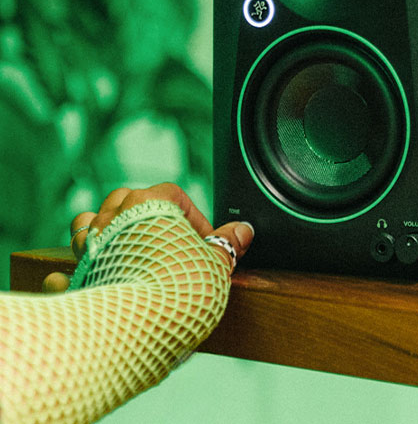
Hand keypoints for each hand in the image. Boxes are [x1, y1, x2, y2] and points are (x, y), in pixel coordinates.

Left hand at [42, 183, 252, 291]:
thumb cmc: (181, 288)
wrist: (141, 324)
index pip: (173, 195)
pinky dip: (81, 262)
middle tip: (167, 242)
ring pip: (90, 221)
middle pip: (127, 199)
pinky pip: (71, 258)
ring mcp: (92, 244)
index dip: (194, 217)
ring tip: (128, 250)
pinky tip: (97, 273)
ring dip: (107, 230)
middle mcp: (115, 217)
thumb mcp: (216, 264)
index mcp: (149, 203)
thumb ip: (228, 244)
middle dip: (147, 215)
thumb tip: (244, 230)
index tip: (206, 243)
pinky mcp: (77, 273)